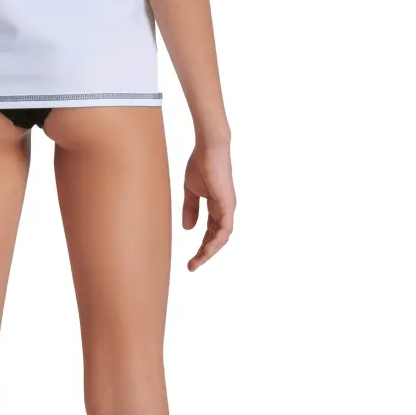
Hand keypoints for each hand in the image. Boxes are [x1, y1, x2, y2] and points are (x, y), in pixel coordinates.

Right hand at [182, 143, 234, 270]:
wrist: (208, 148)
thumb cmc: (200, 164)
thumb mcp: (191, 190)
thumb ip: (190, 209)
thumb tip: (188, 229)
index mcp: (215, 206)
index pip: (209, 232)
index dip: (200, 245)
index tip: (190, 259)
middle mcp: (224, 210)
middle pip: (215, 238)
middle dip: (204, 253)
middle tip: (191, 267)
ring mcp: (227, 208)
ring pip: (221, 238)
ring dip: (208, 252)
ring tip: (196, 263)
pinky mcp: (227, 205)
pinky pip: (224, 230)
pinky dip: (215, 242)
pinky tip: (205, 251)